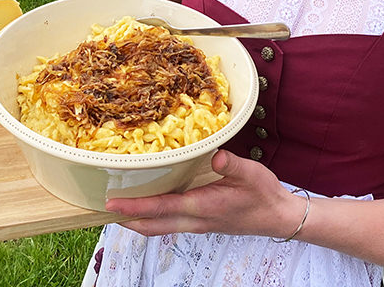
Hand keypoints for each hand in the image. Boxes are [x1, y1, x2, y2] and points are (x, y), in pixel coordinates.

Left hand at [103, 149, 307, 238]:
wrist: (279, 217)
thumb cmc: (265, 195)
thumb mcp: (251, 174)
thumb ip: (231, 164)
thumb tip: (215, 156)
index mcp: (203, 207)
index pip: (161, 208)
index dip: (135, 206)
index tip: (112, 203)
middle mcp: (196, 220)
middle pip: (152, 225)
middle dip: (127, 218)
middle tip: (104, 208)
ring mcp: (198, 224)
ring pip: (160, 227)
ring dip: (138, 219)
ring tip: (120, 207)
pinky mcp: (202, 222)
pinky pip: (170, 223)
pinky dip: (154, 216)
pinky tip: (151, 204)